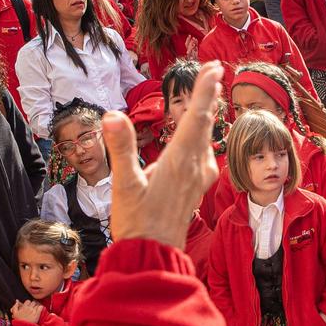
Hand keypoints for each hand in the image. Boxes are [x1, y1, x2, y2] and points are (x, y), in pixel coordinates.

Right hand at [10, 300, 41, 323]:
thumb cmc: (19, 321)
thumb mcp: (15, 313)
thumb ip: (15, 306)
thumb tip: (17, 301)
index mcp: (24, 307)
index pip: (28, 301)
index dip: (28, 303)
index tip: (28, 306)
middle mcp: (29, 308)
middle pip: (33, 302)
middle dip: (33, 305)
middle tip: (32, 308)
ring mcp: (33, 311)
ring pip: (37, 305)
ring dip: (36, 306)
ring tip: (36, 310)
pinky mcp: (37, 314)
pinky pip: (41, 307)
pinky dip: (40, 308)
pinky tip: (39, 310)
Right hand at [107, 62, 224, 250]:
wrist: (153, 257)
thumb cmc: (137, 223)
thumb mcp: (123, 185)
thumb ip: (120, 149)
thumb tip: (111, 115)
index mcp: (179, 161)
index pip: (196, 117)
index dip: (205, 90)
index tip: (214, 68)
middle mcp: (194, 167)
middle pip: (205, 125)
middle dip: (208, 97)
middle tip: (213, 74)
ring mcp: (196, 180)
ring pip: (205, 141)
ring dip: (206, 119)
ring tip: (208, 100)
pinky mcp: (194, 191)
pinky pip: (203, 158)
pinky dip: (201, 141)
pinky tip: (198, 145)